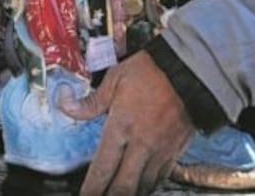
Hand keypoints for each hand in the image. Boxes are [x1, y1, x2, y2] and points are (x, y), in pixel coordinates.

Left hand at [58, 51, 193, 194]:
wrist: (190, 70)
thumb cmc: (151, 70)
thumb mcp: (115, 79)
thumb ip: (90, 101)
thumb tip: (65, 105)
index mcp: (121, 127)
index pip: (102, 168)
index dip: (91, 189)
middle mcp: (141, 144)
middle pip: (124, 186)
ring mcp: (160, 150)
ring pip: (143, 186)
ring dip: (130, 194)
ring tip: (117, 195)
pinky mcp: (175, 151)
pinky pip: (161, 178)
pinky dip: (149, 187)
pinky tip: (141, 187)